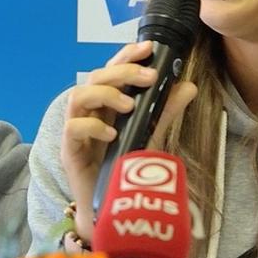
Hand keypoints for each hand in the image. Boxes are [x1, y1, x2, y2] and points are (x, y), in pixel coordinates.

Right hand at [61, 41, 196, 241]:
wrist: (110, 209)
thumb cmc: (124, 170)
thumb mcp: (149, 135)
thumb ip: (163, 111)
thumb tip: (188, 85)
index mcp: (106, 105)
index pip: (111, 71)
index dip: (126, 56)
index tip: (148, 48)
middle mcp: (89, 113)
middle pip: (94, 77)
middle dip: (122, 72)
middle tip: (148, 78)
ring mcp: (76, 131)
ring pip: (78, 95)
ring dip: (105, 94)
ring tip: (129, 106)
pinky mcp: (69, 151)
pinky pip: (72, 128)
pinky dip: (92, 126)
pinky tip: (112, 135)